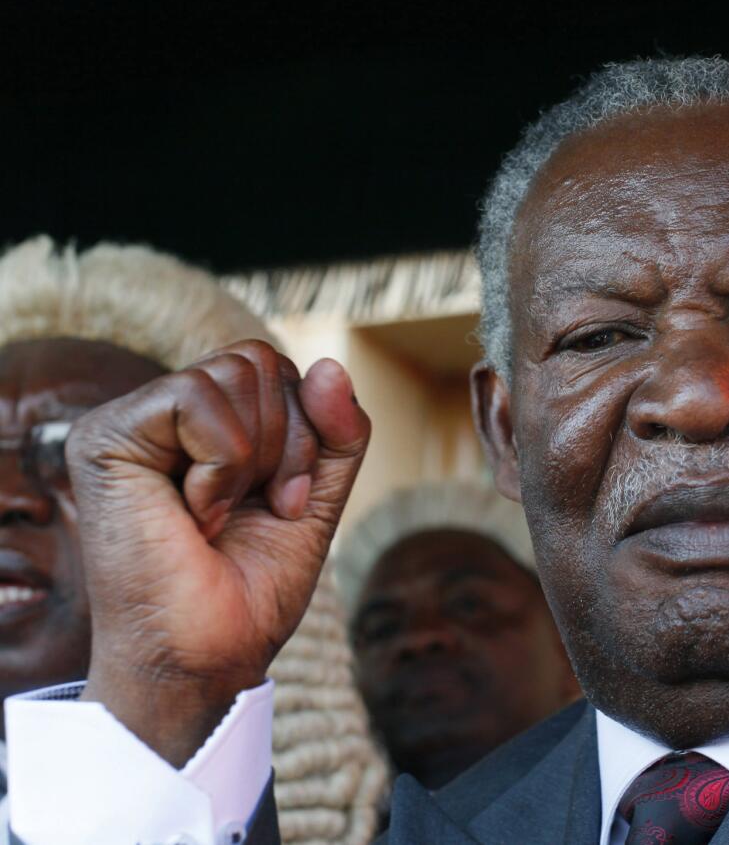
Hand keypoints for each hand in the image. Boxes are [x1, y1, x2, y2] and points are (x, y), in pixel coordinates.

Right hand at [68, 340, 369, 765]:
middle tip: (255, 510)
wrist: (210, 653)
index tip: (285, 506)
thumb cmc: (251, 587)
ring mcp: (131, 421)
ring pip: (236, 371)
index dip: (307, 434)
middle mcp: (164, 414)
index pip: (280, 370)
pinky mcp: (106, 436)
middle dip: (288, 444)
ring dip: (254, 459)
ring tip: (218, 515)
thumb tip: (331, 365)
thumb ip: (337, 432)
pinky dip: (222, 464)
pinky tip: (195, 513)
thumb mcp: (317, 496)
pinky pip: (197, 396)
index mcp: (207, 424)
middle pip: (261, 360)